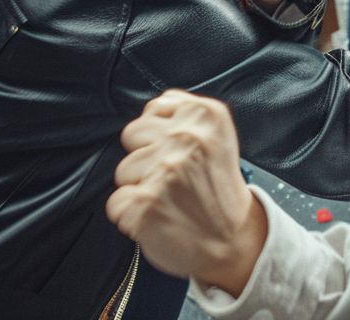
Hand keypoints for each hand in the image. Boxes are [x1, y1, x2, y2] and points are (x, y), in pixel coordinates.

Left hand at [106, 91, 266, 296]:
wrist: (234, 241)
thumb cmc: (219, 191)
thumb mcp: (217, 137)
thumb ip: (185, 116)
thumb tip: (150, 111)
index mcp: (207, 116)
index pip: (154, 108)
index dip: (159, 133)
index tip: (178, 152)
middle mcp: (187, 139)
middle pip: (131, 134)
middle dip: (144, 156)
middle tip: (172, 177)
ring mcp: (166, 171)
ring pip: (122, 170)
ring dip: (138, 188)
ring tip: (168, 199)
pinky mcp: (146, 203)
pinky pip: (115, 203)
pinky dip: (130, 215)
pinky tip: (158, 217)